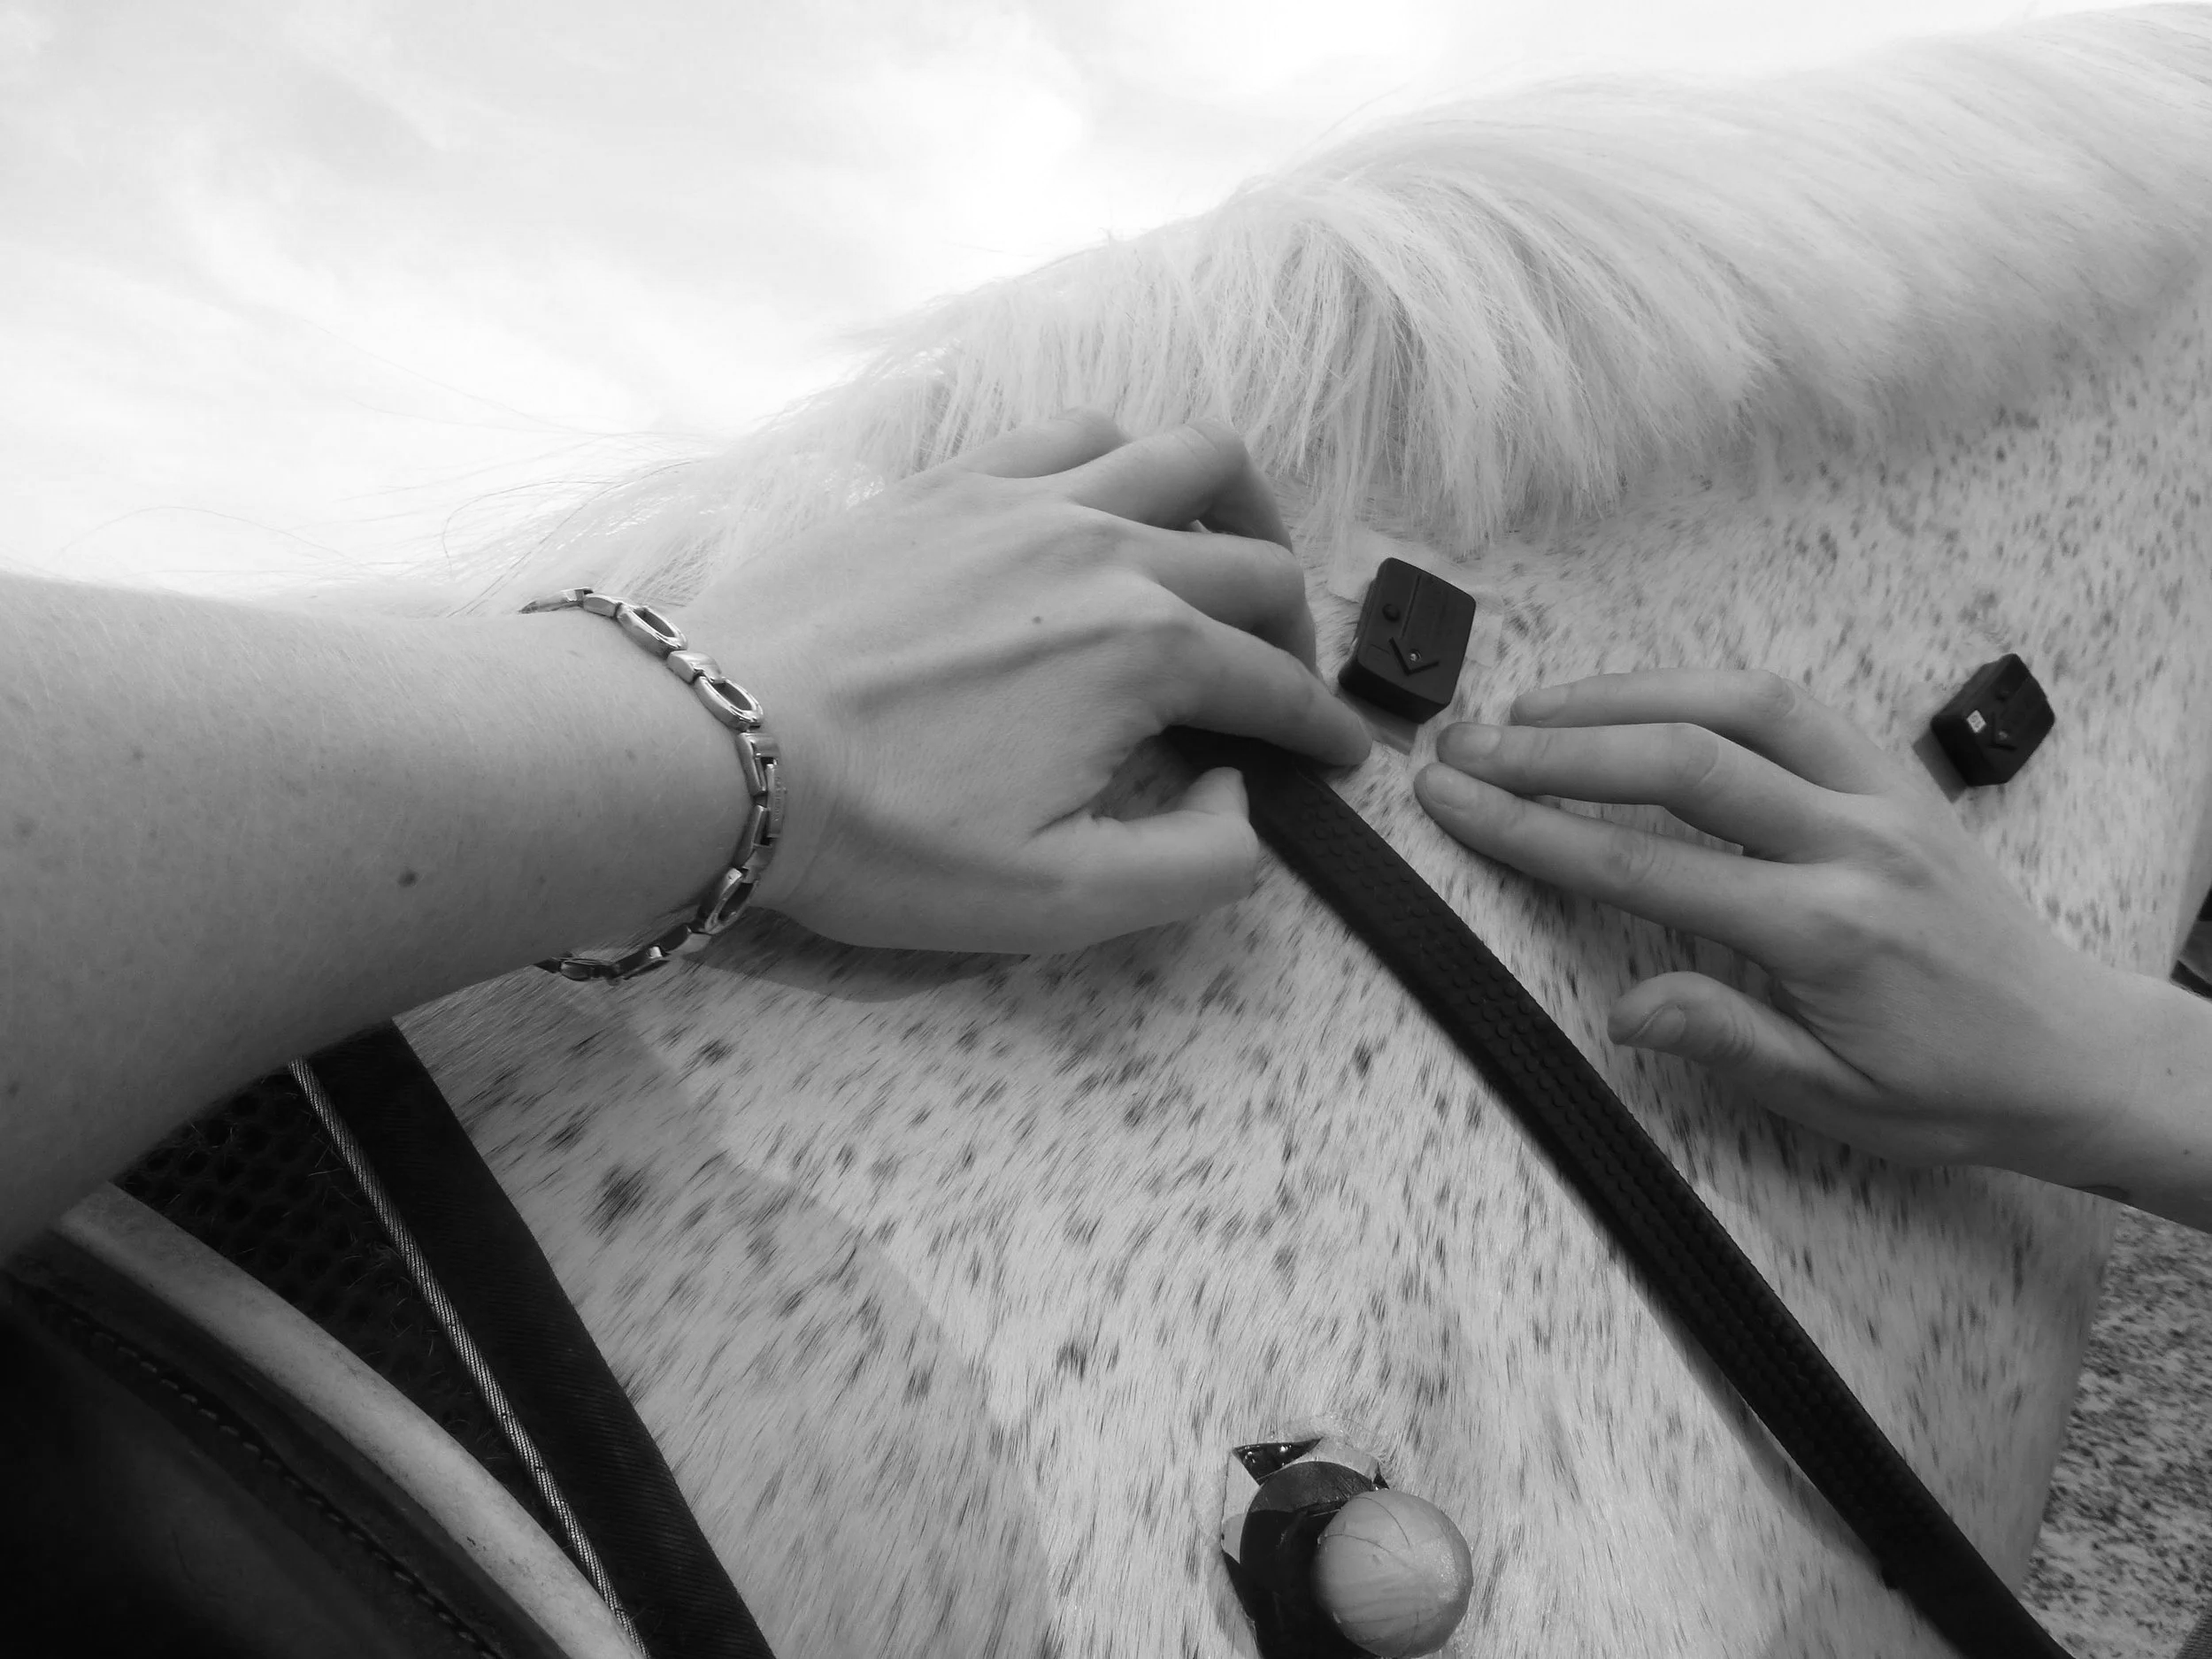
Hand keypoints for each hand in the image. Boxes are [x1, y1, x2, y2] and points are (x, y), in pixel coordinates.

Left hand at [679, 411, 1369, 953]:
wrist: (716, 748)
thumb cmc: (884, 838)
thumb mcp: (1061, 899)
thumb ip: (1199, 862)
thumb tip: (1235, 790)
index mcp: (1147, 649)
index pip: (1274, 686)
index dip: (1321, 732)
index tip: (1340, 761)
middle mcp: (1106, 548)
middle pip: (1254, 560)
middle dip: (1294, 630)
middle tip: (1277, 688)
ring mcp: (1024, 498)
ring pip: (1182, 454)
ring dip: (1233, 509)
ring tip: (1222, 562)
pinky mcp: (948, 480)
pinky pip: (1071, 430)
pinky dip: (1122, 458)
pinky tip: (1104, 507)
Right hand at [1412, 669, 2137, 1175]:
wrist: (2074, 1055)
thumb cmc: (1953, 1090)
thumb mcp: (1835, 1101)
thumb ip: (1727, 1039)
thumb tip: (1624, 1009)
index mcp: (1825, 931)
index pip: (1643, 863)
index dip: (1531, 829)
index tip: (1454, 804)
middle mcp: (1854, 842)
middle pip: (1679, 760)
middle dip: (1553, 748)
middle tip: (1464, 748)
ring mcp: (1883, 796)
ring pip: (1739, 704)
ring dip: (1624, 695)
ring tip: (1531, 710)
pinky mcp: (1898, 777)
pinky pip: (1792, 705)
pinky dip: (1703, 690)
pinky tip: (1642, 703)